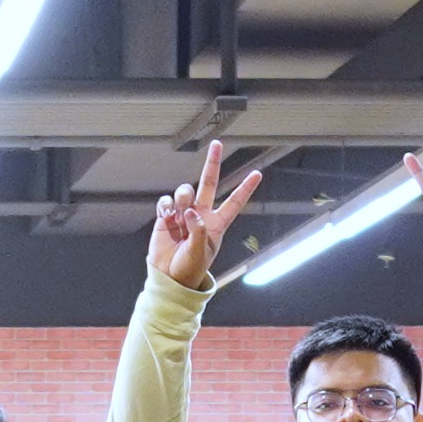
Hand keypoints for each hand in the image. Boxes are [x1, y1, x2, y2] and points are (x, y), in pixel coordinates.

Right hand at [145, 137, 265, 291]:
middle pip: (209, 183)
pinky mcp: (166, 216)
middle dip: (213, 163)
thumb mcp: (199, 252)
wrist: (168, 276)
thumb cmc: (188, 268)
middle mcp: (201, 214)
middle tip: (216, 145)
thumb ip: (198, 230)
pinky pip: (166, 201)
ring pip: (185, 191)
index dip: (245, 188)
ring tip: (177, 219)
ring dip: (181, 200)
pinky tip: (166, 218)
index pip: (234, 202)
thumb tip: (190, 212)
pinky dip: (166, 207)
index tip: (257, 173)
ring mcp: (184, 213)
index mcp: (216, 224)